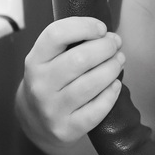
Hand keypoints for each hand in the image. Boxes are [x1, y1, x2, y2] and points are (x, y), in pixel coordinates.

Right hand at [15, 17, 125, 147]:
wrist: (36, 122)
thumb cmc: (52, 80)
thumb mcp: (49, 58)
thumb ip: (71, 42)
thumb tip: (108, 36)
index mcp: (35, 60)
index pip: (56, 34)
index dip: (85, 26)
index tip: (101, 28)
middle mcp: (40, 84)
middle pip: (80, 59)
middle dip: (106, 47)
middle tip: (116, 45)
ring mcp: (52, 109)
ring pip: (91, 84)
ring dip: (112, 68)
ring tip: (119, 61)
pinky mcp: (66, 129)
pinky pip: (97, 110)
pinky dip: (111, 94)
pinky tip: (115, 85)